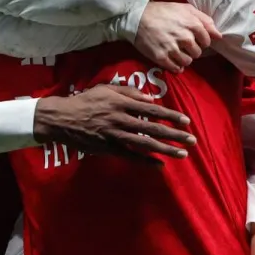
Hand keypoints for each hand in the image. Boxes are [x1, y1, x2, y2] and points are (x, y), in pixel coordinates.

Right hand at [34, 84, 196, 161]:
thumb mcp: (106, 89)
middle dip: (175, 135)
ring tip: (182, 154)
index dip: (171, 116)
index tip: (186, 121)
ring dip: (166, 149)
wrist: (62, 118)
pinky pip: (130, 156)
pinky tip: (160, 165)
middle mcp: (122, 119)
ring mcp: (116, 135)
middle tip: (192, 140)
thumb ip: (128, 93)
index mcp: (123, 103)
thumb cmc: (86, 101)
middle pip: (154, 128)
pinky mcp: (109, 148)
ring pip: (146, 144)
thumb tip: (149, 99)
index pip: (153, 110)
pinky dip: (145, 161)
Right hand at [134, 2, 220, 71]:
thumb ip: (204, 20)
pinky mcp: (161, 57)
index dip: (201, 41)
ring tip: (176, 51)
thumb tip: (219, 35)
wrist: (136, 17)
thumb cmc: (162, 11)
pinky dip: (176, 66)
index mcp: (192, 24)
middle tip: (182, 44)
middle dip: (192, 50)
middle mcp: (184, 37)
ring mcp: (172, 48)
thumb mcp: (185, 8)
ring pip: (188, 62)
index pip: (206, 41)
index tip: (193, 39)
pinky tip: (171, 59)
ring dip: (184, 58)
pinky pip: (176, 68)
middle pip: (197, 53)